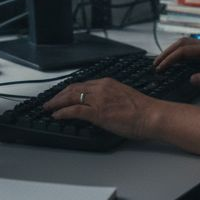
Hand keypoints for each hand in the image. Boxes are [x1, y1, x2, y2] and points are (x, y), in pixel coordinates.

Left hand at [43, 78, 158, 140]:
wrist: (152, 115)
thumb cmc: (143, 110)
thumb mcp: (123, 98)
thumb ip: (110, 98)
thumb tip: (102, 106)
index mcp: (107, 83)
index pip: (82, 84)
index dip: (69, 90)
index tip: (62, 95)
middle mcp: (100, 88)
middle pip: (73, 89)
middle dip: (59, 95)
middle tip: (49, 101)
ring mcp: (98, 100)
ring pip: (71, 97)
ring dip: (56, 103)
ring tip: (48, 108)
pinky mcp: (97, 112)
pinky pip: (74, 110)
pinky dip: (63, 112)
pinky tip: (56, 115)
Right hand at [154, 38, 199, 90]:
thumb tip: (191, 79)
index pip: (184, 51)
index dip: (169, 59)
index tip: (160, 68)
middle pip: (182, 43)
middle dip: (167, 53)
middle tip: (156, 64)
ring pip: (187, 44)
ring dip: (173, 52)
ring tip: (163, 62)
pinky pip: (193, 49)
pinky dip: (181, 54)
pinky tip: (178, 62)